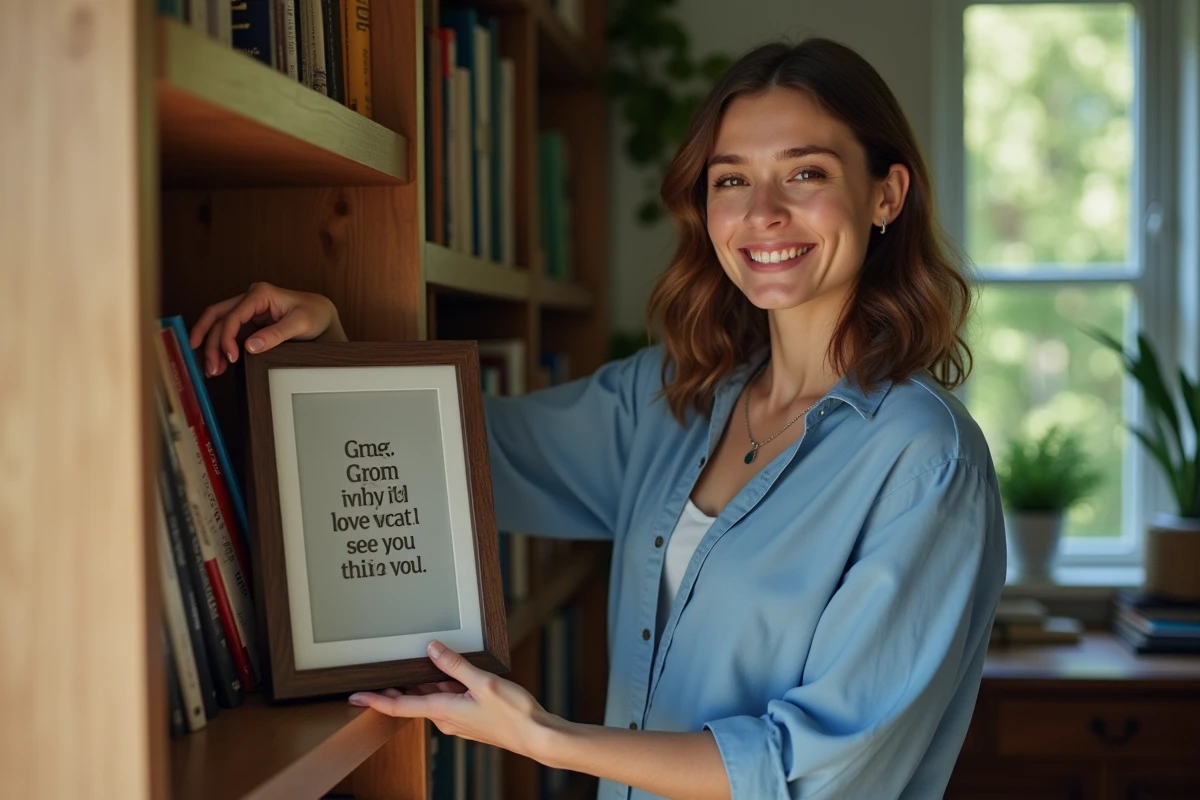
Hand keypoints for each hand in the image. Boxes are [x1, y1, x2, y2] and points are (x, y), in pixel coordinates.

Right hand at [187, 281, 345, 377]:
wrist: (322, 315)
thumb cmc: (314, 314)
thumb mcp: (300, 324)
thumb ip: (276, 334)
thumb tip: (251, 346)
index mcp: (260, 294)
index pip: (234, 315)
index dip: (227, 337)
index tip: (231, 357)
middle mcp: (250, 298)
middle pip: (217, 317)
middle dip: (209, 342)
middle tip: (210, 366)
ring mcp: (247, 309)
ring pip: (218, 324)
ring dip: (212, 346)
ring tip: (212, 369)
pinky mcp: (249, 321)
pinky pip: (228, 332)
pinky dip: (220, 347)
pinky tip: (219, 363)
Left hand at [348, 640, 559, 761]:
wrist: (536, 736)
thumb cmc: (513, 715)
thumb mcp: (483, 683)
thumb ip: (456, 665)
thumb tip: (433, 650)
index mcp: (443, 711)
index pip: (399, 706)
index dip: (374, 700)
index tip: (354, 696)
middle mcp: (446, 719)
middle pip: (413, 701)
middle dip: (394, 688)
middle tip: (375, 675)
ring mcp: (458, 720)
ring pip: (431, 699)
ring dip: (421, 686)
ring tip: (413, 667)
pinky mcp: (470, 718)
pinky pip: (447, 700)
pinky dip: (441, 687)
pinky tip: (449, 675)